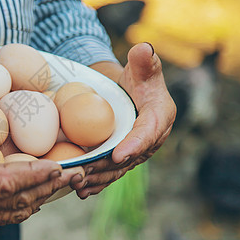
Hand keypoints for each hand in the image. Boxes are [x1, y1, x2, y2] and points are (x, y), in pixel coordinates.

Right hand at [0, 128, 79, 230]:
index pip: (3, 182)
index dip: (35, 175)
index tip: (60, 165)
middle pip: (15, 199)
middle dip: (49, 187)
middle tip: (77, 174)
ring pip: (11, 211)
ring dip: (41, 198)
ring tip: (64, 186)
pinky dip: (22, 207)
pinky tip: (33, 199)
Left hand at [72, 43, 175, 198]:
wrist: (132, 91)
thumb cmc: (139, 76)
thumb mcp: (143, 65)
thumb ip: (145, 59)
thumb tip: (144, 48)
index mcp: (159, 117)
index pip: (148, 132)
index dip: (135, 145)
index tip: (118, 154)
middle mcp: (151, 139)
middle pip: (130, 157)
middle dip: (109, 168)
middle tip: (87, 173)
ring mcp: (137, 150)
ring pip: (118, 169)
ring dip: (99, 179)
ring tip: (80, 187)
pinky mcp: (124, 156)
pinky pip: (111, 171)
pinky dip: (98, 182)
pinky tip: (82, 191)